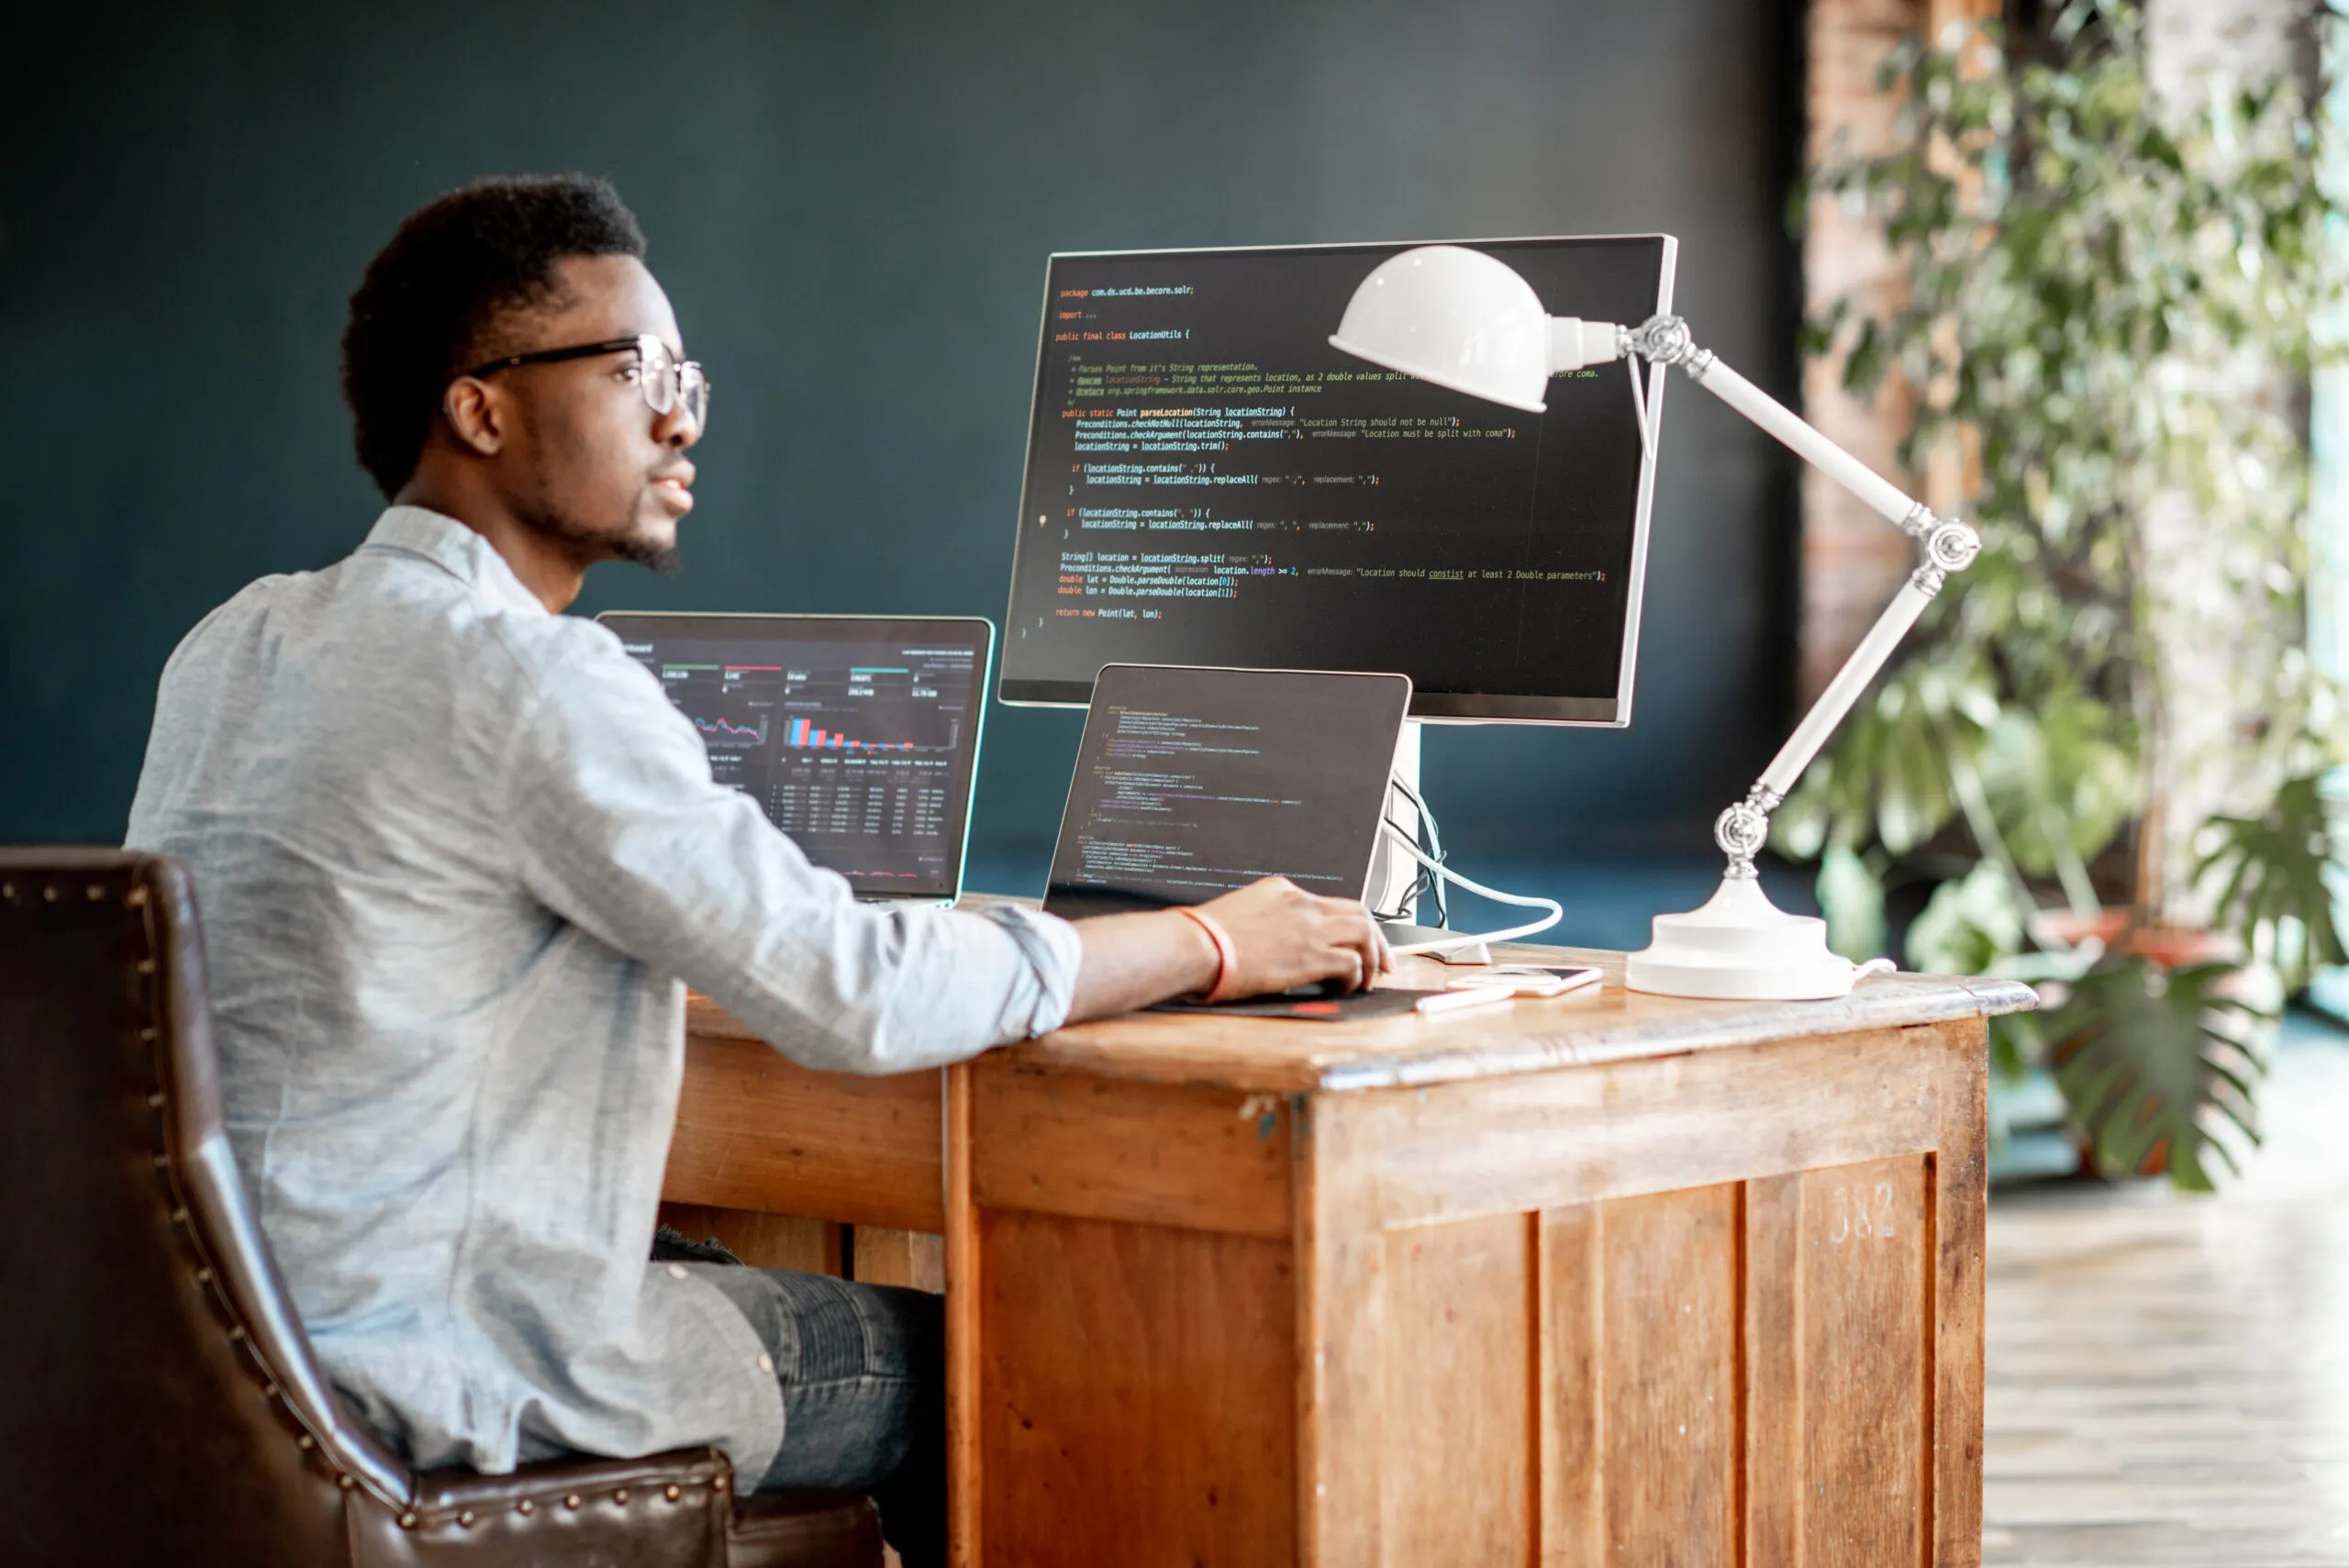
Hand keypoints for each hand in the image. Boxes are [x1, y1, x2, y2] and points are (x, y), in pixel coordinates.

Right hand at [1196, 876, 1391, 997]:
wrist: (1195, 945)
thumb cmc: (1204, 938)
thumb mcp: (1239, 914)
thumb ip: (1264, 923)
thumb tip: (1271, 945)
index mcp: (1283, 890)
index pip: (1328, 904)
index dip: (1346, 926)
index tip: (1353, 944)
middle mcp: (1303, 903)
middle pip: (1358, 912)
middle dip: (1376, 938)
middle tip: (1382, 961)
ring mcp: (1310, 927)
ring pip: (1364, 932)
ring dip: (1373, 957)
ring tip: (1369, 978)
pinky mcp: (1311, 954)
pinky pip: (1352, 962)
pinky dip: (1355, 976)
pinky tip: (1346, 988)